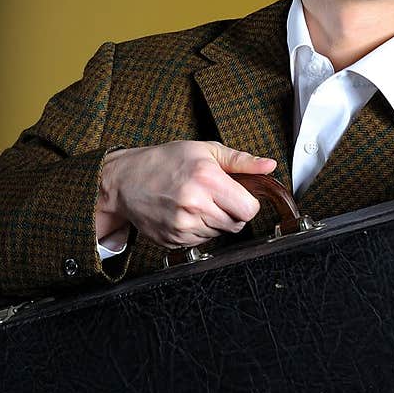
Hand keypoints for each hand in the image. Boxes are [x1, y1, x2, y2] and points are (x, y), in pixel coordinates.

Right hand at [95, 141, 277, 247]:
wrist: (124, 180)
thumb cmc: (164, 162)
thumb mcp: (204, 150)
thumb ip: (240, 161)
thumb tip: (268, 166)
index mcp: (207, 179)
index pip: (249, 209)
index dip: (248, 203)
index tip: (238, 195)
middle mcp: (195, 205)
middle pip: (237, 224)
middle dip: (232, 212)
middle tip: (215, 197)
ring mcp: (183, 225)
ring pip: (220, 234)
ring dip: (216, 222)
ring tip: (197, 203)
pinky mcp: (174, 240)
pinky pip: (202, 242)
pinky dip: (200, 230)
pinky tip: (186, 213)